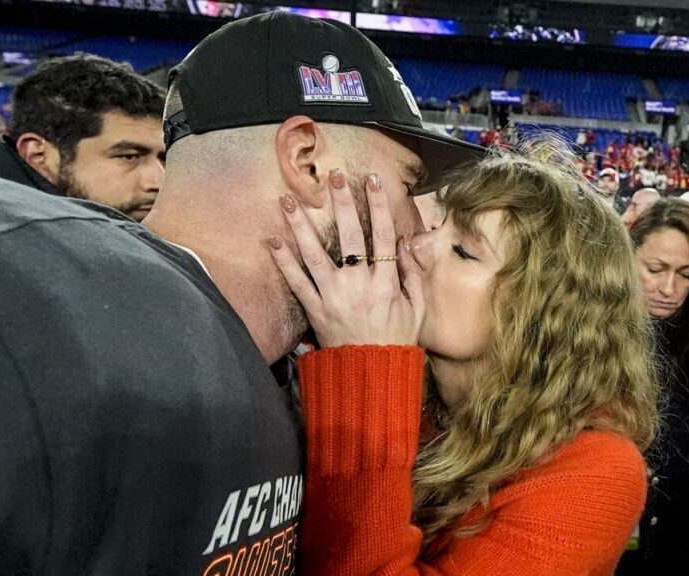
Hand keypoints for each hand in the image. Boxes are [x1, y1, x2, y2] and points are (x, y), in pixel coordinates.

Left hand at [269, 168, 423, 347]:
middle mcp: (359, 285)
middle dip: (342, 203)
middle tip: (333, 176)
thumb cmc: (396, 340)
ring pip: (315, 254)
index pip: (383, 235)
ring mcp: (333, 297)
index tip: (371, 180)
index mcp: (386, 283)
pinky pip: (297, 283)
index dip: (378, 205)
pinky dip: (283, 262)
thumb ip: (413, 275)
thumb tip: (408, 243)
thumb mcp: (417, 308)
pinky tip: (272, 241)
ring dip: (301, 225)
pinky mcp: (315, 310)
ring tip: (288, 199)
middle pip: (350, 236)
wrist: (371, 374)